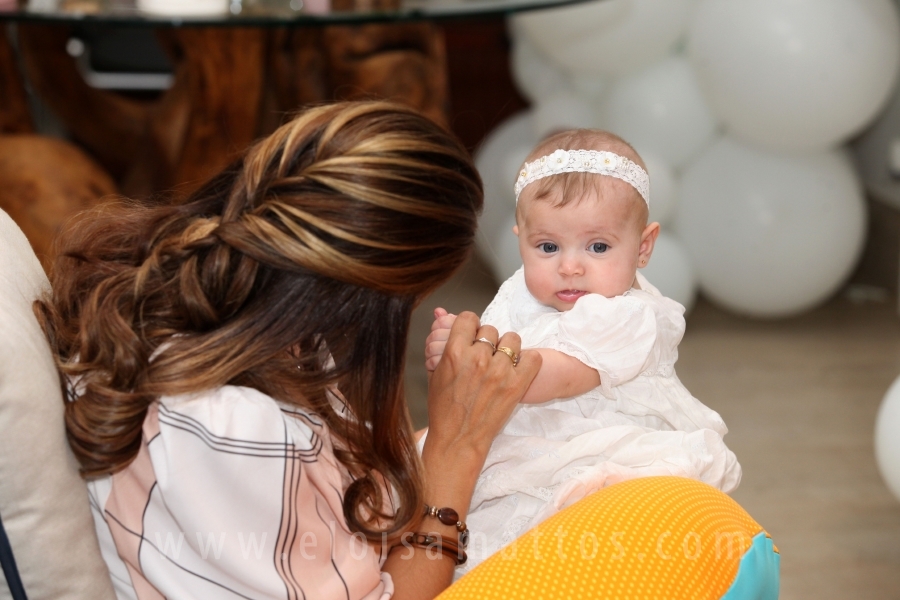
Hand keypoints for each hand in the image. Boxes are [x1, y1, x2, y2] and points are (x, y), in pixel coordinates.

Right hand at [423, 312, 540, 496]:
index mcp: (454, 352)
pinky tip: (518, 370)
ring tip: (502, 362)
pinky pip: (532, 357)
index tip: (472, 335)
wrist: (458, 439)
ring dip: (507, 348)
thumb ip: (440, 340)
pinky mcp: (517, 385)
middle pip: (490, 329)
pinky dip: (528, 361)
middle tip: (485, 355)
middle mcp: (478, 358)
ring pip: (512, 339)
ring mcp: (499, 371)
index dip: (470, 325)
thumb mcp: (434, 371)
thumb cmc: (443, 408)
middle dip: (487, 340)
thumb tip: (440, 312)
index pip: (468, 318)